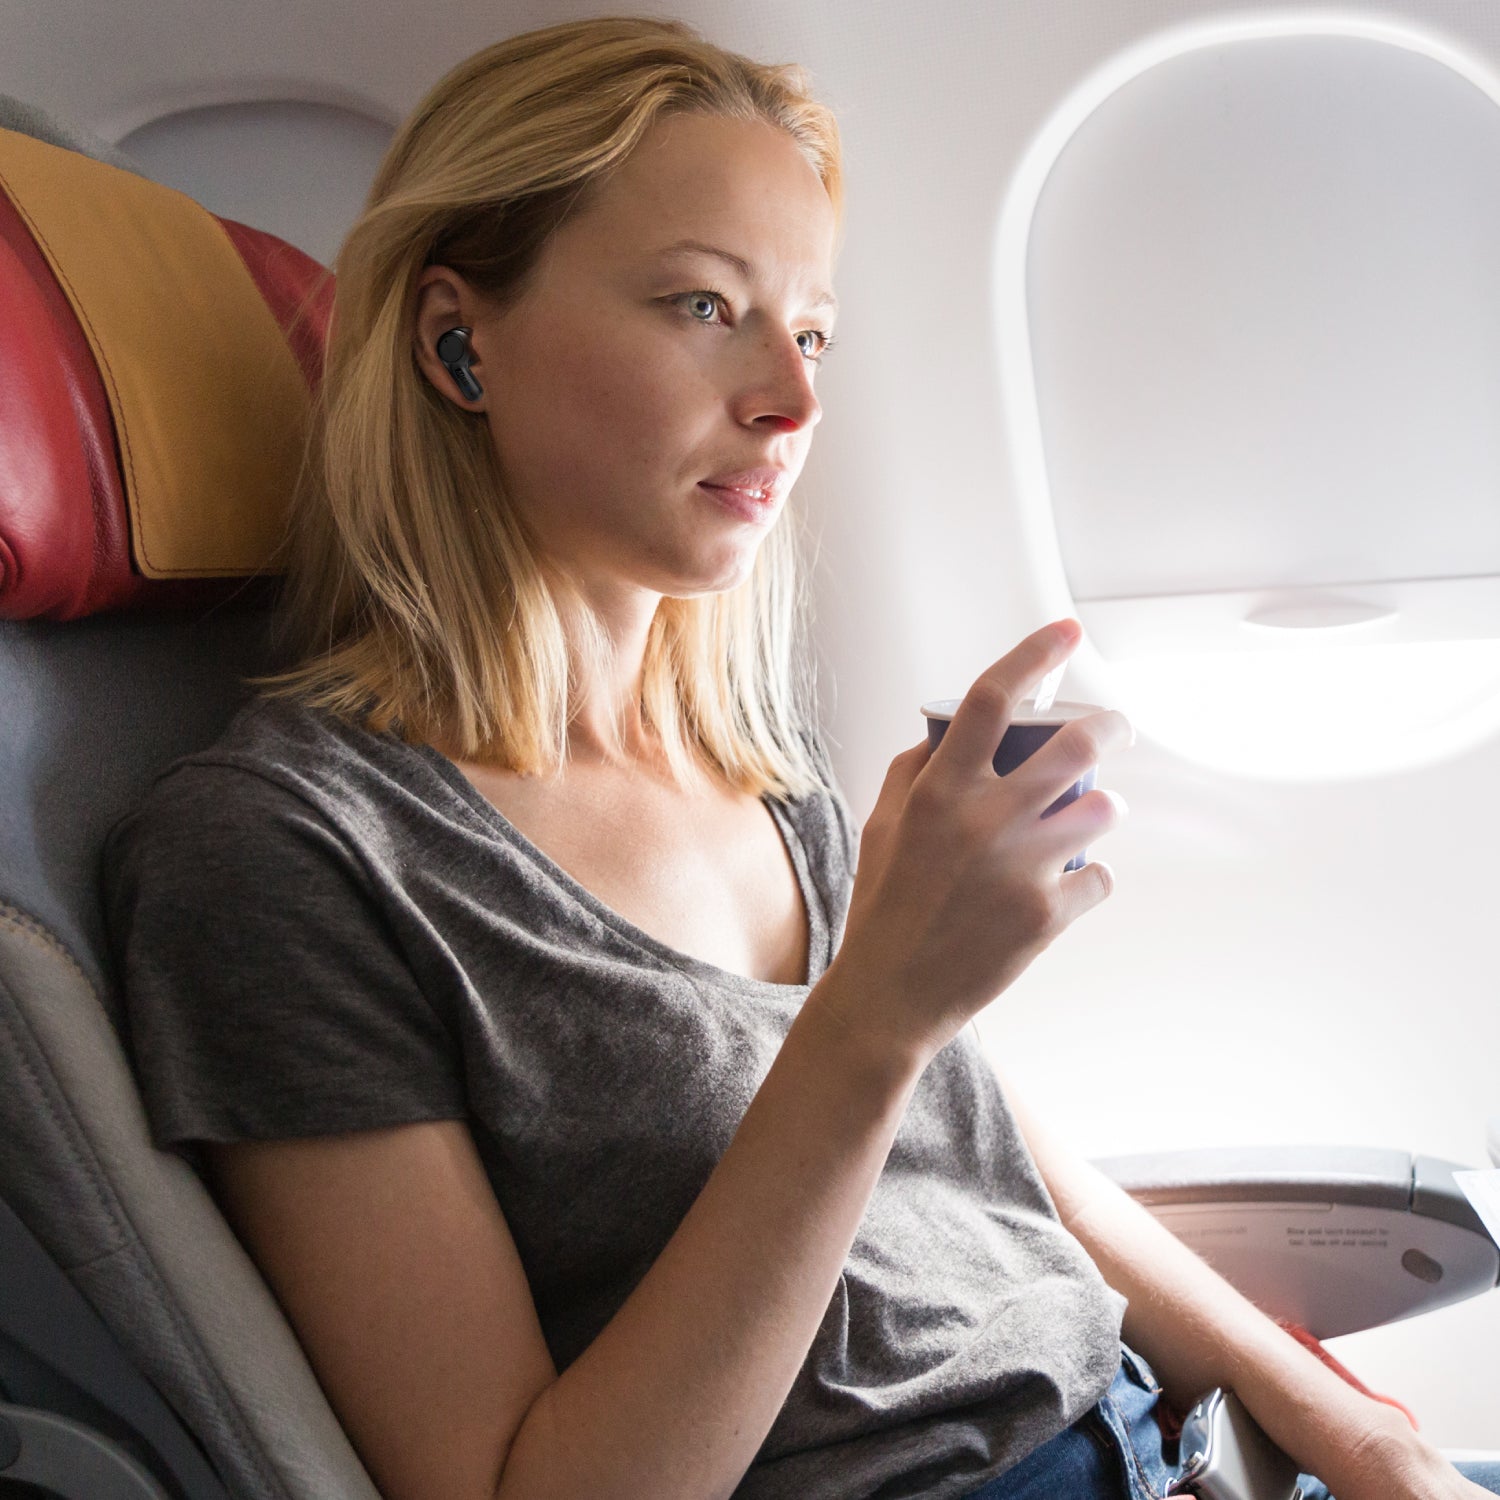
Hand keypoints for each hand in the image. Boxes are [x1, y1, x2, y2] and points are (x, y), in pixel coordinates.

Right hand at [817, 619, 1130, 1063]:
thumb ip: (915, 771)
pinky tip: (1066, 890)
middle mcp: (983, 818)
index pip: (991, 697)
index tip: (1067, 631)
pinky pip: (1101, 878)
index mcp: (939, 790)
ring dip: (1103, 807)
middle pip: (1075, 744)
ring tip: (1087, 818)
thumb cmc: (883, 905)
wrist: (891, 996)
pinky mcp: (1047, 914)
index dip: (1035, 654)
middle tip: (1116, 728)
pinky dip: (1091, 880)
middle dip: (1109, 725)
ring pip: (1103, 809)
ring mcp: (1021, 866)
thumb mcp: (881, 826)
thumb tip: (948, 730)